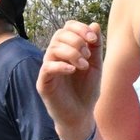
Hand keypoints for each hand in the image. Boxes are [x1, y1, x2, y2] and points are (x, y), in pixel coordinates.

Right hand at [37, 20, 102, 139]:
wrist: (81, 115)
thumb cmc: (87, 91)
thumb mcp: (95, 66)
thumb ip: (95, 46)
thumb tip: (94, 24)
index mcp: (67, 49)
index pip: (67, 28)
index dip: (79, 29)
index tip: (93, 39)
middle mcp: (55, 56)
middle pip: (59, 35)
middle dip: (76, 41)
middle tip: (87, 56)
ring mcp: (48, 68)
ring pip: (53, 49)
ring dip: (72, 53)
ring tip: (83, 66)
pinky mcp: (43, 82)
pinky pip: (48, 67)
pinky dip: (61, 65)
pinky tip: (73, 70)